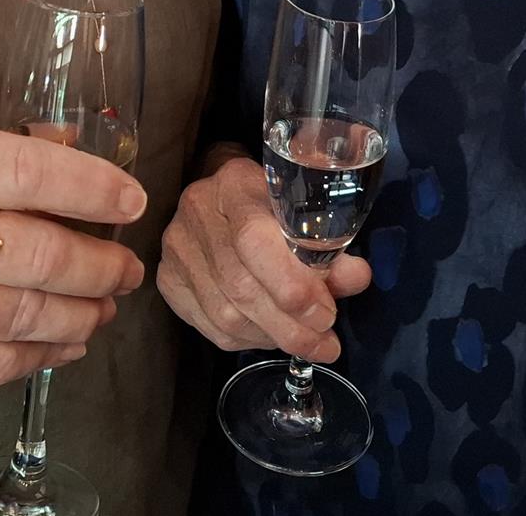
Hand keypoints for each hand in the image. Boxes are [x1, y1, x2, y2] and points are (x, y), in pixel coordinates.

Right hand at [0, 122, 147, 385]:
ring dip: (79, 316)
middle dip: (99, 267)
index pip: (29, 172)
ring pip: (23, 314)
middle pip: (36, 255)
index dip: (90, 189)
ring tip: (105, 307)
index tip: (131, 202)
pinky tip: (64, 345)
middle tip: (127, 268)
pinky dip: (38, 357)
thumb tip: (77, 146)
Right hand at [157, 155, 371, 361]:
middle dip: (290, 325)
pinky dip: (248, 340)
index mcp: (235, 184)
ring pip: (225, 314)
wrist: (222, 195)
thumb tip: (357, 278)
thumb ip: (331, 246)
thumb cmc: (272, 202)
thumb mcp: (306, 212)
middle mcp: (197, 211)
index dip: (292, 286)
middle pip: (241, 286)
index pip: (254, 240)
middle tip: (324, 342)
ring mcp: (176, 247)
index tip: (326, 314)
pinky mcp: (167, 280)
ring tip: (304, 342)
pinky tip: (270, 335)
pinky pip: (210, 327)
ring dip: (272, 337)